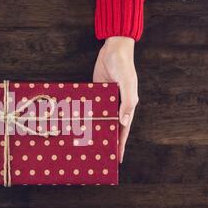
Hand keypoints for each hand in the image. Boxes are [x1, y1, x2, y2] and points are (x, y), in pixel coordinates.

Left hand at [93, 37, 138, 162]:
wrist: (113, 48)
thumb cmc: (123, 65)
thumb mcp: (127, 83)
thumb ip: (127, 103)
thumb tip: (124, 122)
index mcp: (127, 105)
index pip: (123, 130)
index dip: (120, 144)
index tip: (117, 159)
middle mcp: (116, 105)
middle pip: (111, 127)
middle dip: (106, 140)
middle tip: (98, 154)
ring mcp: (106, 99)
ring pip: (100, 118)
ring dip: (95, 128)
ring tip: (86, 143)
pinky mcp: (96, 92)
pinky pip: (92, 107)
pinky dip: (87, 115)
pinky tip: (80, 123)